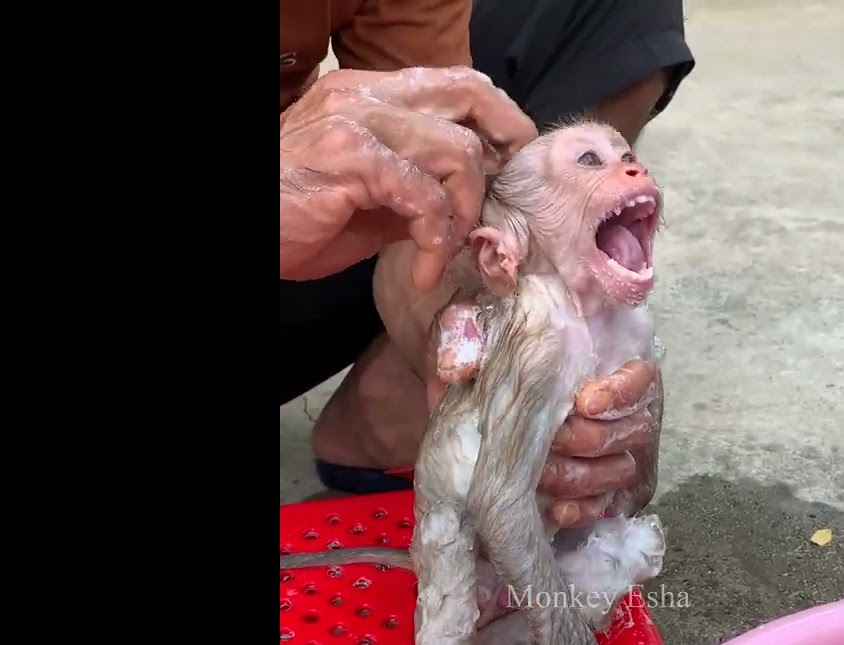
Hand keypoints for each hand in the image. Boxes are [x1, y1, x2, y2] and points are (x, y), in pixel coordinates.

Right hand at [279, 66, 536, 288]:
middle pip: (469, 94)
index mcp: (369, 93)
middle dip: (503, 145)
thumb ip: (415, 190)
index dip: (497, 118)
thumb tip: (467, 207)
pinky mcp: (350, 159)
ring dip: (464, 211)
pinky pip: (425, 196)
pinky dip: (435, 240)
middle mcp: (365, 95)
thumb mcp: (367, 201)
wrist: (243, 232)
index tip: (508, 165)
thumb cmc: (294, 218)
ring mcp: (357, 123)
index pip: (456, 82)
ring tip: (444, 250)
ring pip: (457, 152)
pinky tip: (423, 269)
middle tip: (501, 197)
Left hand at [428, 301, 662, 526]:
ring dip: (583, 476)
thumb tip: (456, 364)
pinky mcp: (603, 488)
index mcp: (607, 361)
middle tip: (554, 440)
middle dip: (592, 438)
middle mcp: (621, 407)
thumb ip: (469, 335)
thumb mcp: (480, 340)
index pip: (641, 375)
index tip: (583, 402)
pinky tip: (556, 510)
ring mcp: (616, 450)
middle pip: (637, 428)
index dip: (620, 391)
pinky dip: (585, 509)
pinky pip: (610, 504)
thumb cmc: (490, 368)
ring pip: (622, 469)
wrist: (479, 414)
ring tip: (542, 475)